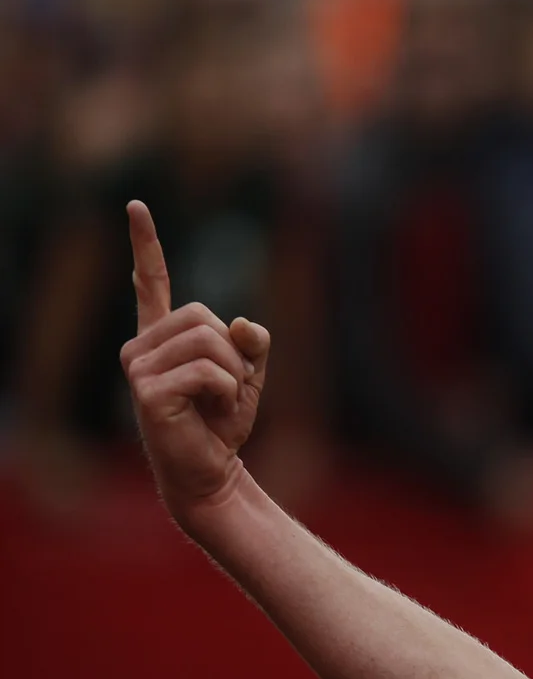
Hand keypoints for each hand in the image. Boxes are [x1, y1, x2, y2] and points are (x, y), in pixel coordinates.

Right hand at [119, 200, 269, 512]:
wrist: (211, 472)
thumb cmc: (223, 425)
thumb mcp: (248, 377)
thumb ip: (251, 345)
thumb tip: (242, 324)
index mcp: (161, 338)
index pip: (152, 284)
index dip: (146, 245)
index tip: (136, 206)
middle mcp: (141, 346)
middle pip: (206, 317)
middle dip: (234, 354)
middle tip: (225, 392)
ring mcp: (139, 367)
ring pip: (210, 342)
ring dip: (233, 375)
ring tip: (218, 404)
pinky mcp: (148, 391)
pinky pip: (210, 371)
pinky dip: (228, 392)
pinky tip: (213, 413)